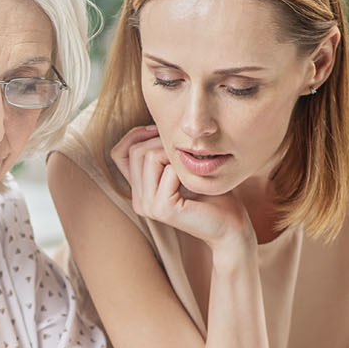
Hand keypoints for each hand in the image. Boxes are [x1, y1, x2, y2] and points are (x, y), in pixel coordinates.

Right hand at [109, 125, 251, 249]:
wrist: (230, 224)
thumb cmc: (211, 192)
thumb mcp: (181, 166)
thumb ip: (161, 152)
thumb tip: (152, 123)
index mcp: (138, 190)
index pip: (119, 153)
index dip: (135, 136)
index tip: (159, 130)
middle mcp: (138, 200)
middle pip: (136, 151)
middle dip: (162, 142)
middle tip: (187, 152)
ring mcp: (148, 206)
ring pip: (148, 156)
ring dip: (174, 153)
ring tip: (190, 167)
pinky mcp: (163, 209)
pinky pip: (167, 170)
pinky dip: (183, 168)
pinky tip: (195, 181)